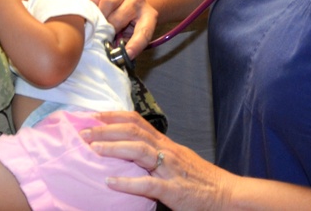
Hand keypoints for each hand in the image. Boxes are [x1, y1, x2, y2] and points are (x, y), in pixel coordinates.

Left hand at [81, 111, 231, 209]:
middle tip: (84, 131)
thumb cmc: (200, 180)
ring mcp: (170, 169)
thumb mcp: (177, 160)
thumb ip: (156, 154)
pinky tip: (110, 182)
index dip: (114, 116)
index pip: (137, 122)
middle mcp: (167, 151)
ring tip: (93, 149)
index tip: (94, 115)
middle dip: (106, 129)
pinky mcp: (173, 190)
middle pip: (133, 132)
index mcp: (166, 144)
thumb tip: (130, 151)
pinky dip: (127, 182)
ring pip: (139, 151)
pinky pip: (148, 184)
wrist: (226, 194)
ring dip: (113, 148)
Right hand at [90, 0, 157, 57]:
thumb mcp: (133, 36)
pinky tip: (93, 14)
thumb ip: (125, 44)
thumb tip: (113, 56)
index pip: (144, 32)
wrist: (131, 2)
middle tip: (102, 39)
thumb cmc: (131, 25)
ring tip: (97, 25)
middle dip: (108, 31)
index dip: (135, 45)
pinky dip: (92, 7)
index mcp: (149, 16)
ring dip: (99, 17)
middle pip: (119, 18)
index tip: (127, 54)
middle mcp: (138, 0)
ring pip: (107, 3)